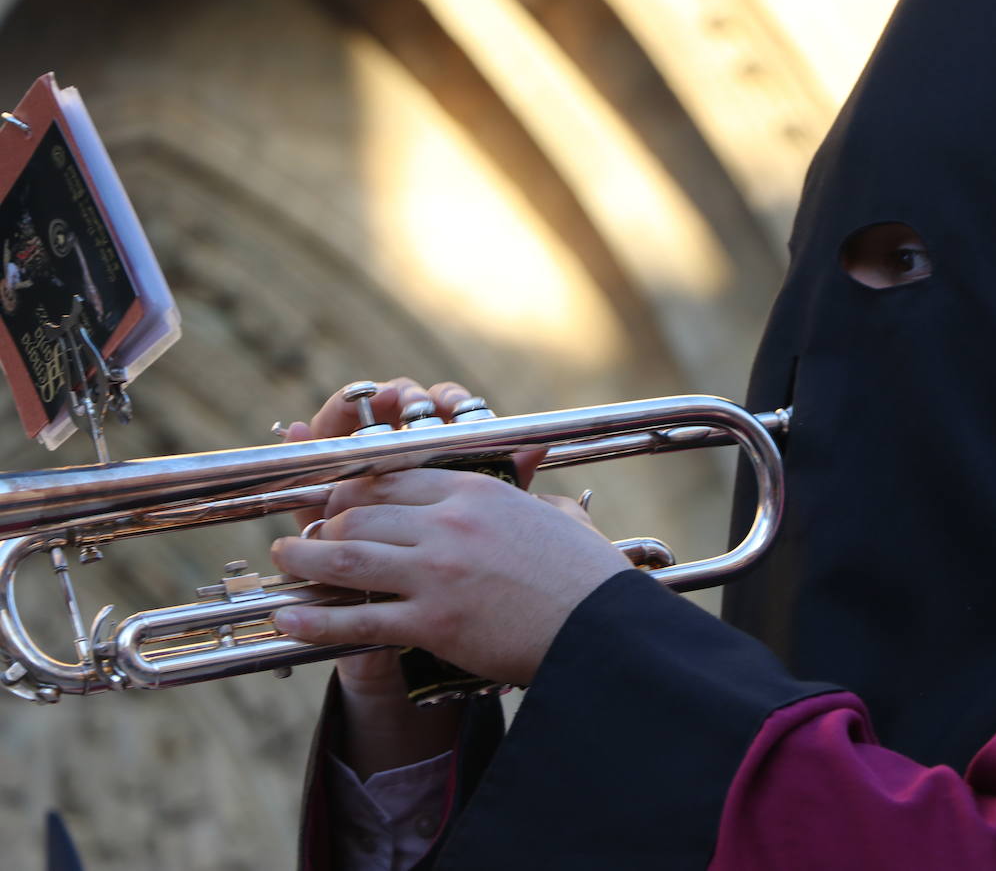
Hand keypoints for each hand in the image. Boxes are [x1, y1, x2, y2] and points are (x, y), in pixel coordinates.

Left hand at [270, 469, 629, 685]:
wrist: (601, 629)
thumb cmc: (590, 576)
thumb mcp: (560, 519)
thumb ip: (536, 501)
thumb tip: (541, 498)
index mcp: (475, 492)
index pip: (395, 477)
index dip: (357, 487)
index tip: (341, 497)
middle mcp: (447, 524)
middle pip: (362, 511)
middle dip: (327, 520)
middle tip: (309, 532)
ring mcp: (435, 573)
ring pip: (346, 555)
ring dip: (304, 557)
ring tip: (284, 558)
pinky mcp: (432, 623)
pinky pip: (358, 619)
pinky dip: (316, 619)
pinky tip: (288, 618)